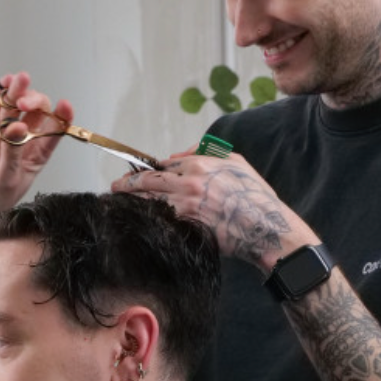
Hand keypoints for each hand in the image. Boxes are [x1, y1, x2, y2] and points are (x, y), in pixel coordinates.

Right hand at [0, 72, 73, 234]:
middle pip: (36, 113)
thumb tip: (18, 126)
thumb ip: (12, 153)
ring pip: (14, 107)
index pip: (55, 131)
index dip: (62, 117)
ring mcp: (1, 133)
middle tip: (23, 105)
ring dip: (18, 91)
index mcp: (37, 156)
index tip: (64, 106)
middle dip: (33, 103)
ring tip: (19, 79)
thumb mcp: (6, 180)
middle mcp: (23, 141)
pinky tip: (5, 82)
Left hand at [111, 151, 315, 270]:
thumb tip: (176, 157)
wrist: (264, 226)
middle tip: (115, 187)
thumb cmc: (254, 195)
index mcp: (199, 164)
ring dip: (133, 202)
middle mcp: (188, 183)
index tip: (136, 173)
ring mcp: (185, 207)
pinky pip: (161, 221)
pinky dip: (148, 219)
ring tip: (119, 203)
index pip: (163, 165)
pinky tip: (137, 221)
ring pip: (150, 202)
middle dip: (127, 184)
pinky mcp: (187, 227)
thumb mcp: (235, 162)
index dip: (146, 169)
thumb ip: (204, 153)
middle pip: (147, 182)